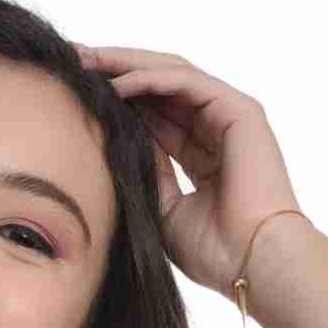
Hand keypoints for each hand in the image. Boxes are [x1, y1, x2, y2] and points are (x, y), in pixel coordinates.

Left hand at [73, 44, 305, 295]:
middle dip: (117, 72)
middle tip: (75, 62)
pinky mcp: (238, 110)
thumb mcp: (164, 210)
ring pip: (172, 75)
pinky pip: (186, 82)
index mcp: (202, 154)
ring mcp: (229, 115)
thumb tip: (116, 142)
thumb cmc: (214, 253)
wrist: (252, 264)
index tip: (77, 96)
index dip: (118, 101)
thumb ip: (147, 173)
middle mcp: (216, 128)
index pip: (155, 114)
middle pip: (160, 86)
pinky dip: (150, 80)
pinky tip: (117, 85)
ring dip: (128, 66)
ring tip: (88, 63)